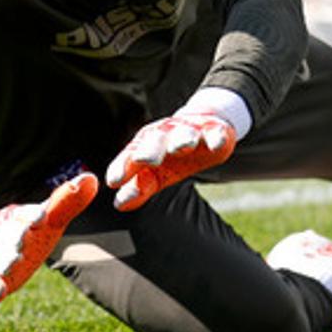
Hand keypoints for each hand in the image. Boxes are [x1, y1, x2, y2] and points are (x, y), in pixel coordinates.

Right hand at [0, 172, 97, 302]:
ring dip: (3, 261)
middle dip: (15, 238)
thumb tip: (91, 178)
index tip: (41, 218)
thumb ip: (68, 201)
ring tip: (11, 264)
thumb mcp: (48, 216)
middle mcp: (5, 234)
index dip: (32, 215)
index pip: (25, 213)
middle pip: (9, 235)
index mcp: (20, 217)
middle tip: (21, 243)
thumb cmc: (29, 229)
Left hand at [106, 111, 236, 211]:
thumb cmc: (173, 155)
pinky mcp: (215, 130)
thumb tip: (120, 204)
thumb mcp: (156, 173)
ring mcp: (191, 131)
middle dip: (150, 150)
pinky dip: (216, 137)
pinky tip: (216, 144)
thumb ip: (140, 186)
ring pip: (185, 134)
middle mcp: (166, 135)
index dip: (122, 167)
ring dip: (182, 139)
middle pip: (155, 141)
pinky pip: (216, 133)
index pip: (131, 155)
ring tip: (182, 147)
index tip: (114, 182)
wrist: (203, 127)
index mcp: (146, 145)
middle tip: (144, 160)